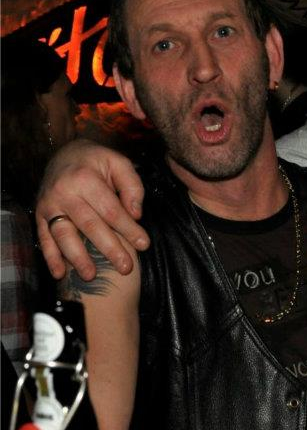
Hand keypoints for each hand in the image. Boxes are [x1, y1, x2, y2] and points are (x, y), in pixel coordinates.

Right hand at [35, 139, 148, 280]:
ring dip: (77, 258)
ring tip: (91, 276)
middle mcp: (64, 193)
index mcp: (85, 179)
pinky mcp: (40, 214)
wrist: (64, 154)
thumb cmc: (97, 162)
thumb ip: (131, 186)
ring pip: (64, 235)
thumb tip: (136, 214)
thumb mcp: (118, 162)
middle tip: (126, 268)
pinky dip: (50, 257)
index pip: (111, 210)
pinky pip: (44, 238)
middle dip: (109, 248)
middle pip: (90, 226)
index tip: (144, 245)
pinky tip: (59, 273)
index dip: (129, 229)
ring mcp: (49, 205)